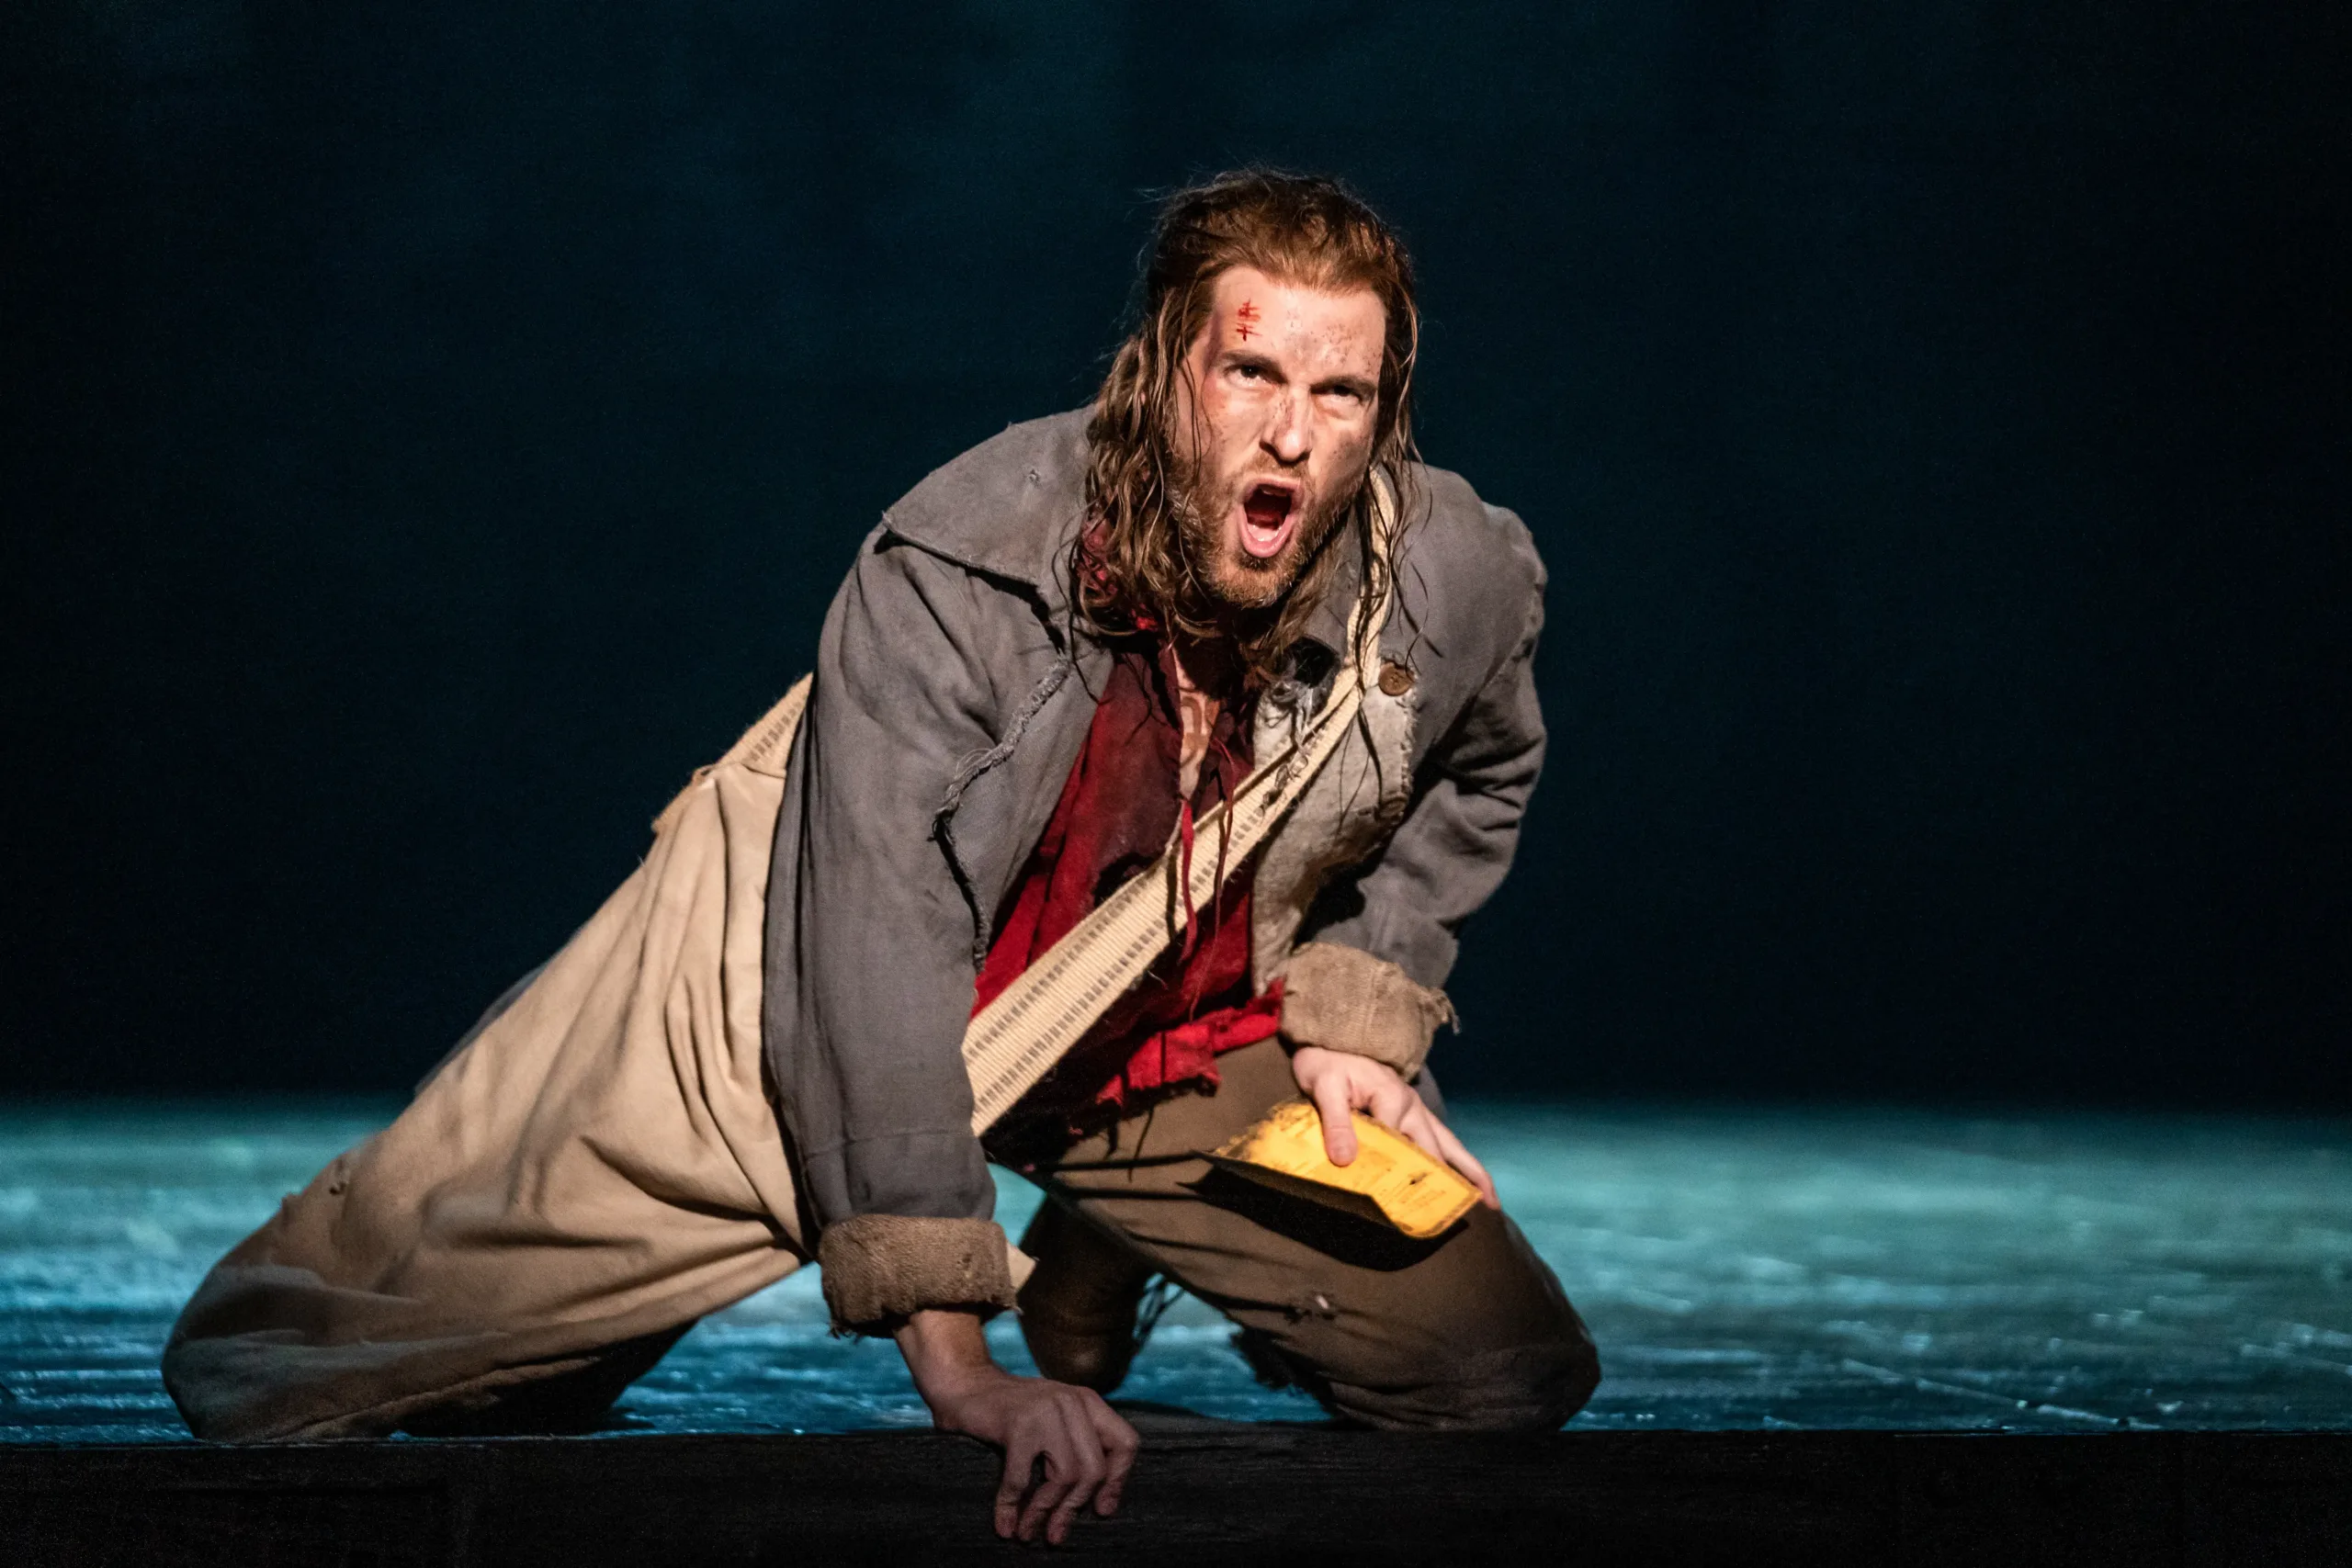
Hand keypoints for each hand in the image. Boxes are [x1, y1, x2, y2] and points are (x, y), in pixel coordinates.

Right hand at [895, 1308, 1139, 1544]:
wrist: (963, 1384)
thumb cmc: (1007, 1413)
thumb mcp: (1053, 1422)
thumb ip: (1077, 1448)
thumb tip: (1102, 1505)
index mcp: (1087, 1402)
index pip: (1125, 1444)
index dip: (1117, 1481)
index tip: (1100, 1510)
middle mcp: (1072, 1402)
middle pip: (1094, 1469)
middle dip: (1074, 1508)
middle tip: (1056, 1533)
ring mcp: (1046, 1410)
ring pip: (1064, 1476)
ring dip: (1044, 1512)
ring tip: (1028, 1533)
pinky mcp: (1018, 1424)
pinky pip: (1023, 1478)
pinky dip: (1012, 1507)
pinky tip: (1005, 1524)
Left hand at [1287, 1045, 1499, 1208]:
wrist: (1330, 1041)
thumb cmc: (1326, 1064)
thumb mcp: (1324, 1087)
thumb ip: (1335, 1122)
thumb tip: (1345, 1160)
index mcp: (1392, 1098)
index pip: (1399, 1147)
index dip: (1400, 1178)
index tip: (1401, 1208)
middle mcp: (1412, 1106)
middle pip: (1436, 1149)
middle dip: (1456, 1181)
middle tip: (1473, 1213)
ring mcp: (1416, 1110)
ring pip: (1448, 1145)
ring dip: (1469, 1172)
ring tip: (1489, 1201)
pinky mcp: (1412, 1113)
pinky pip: (1439, 1140)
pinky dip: (1454, 1162)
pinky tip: (1463, 1181)